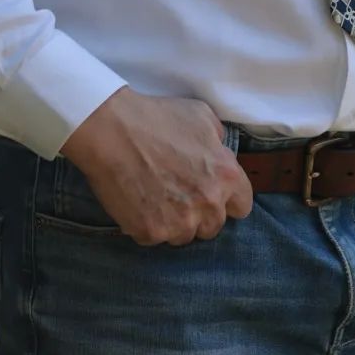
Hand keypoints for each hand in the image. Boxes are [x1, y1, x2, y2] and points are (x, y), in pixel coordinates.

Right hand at [59, 89, 253, 246]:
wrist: (112, 130)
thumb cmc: (157, 118)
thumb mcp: (201, 116)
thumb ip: (218, 141)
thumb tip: (219, 153)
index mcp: (226, 176)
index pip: (242, 206)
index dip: (228, 198)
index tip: (212, 191)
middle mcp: (208, 205)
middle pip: (214, 225)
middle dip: (201, 211)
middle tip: (179, 191)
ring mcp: (179, 223)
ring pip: (185, 235)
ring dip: (176, 221)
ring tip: (157, 195)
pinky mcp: (151, 233)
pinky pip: (156, 237)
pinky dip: (149, 223)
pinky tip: (139, 200)